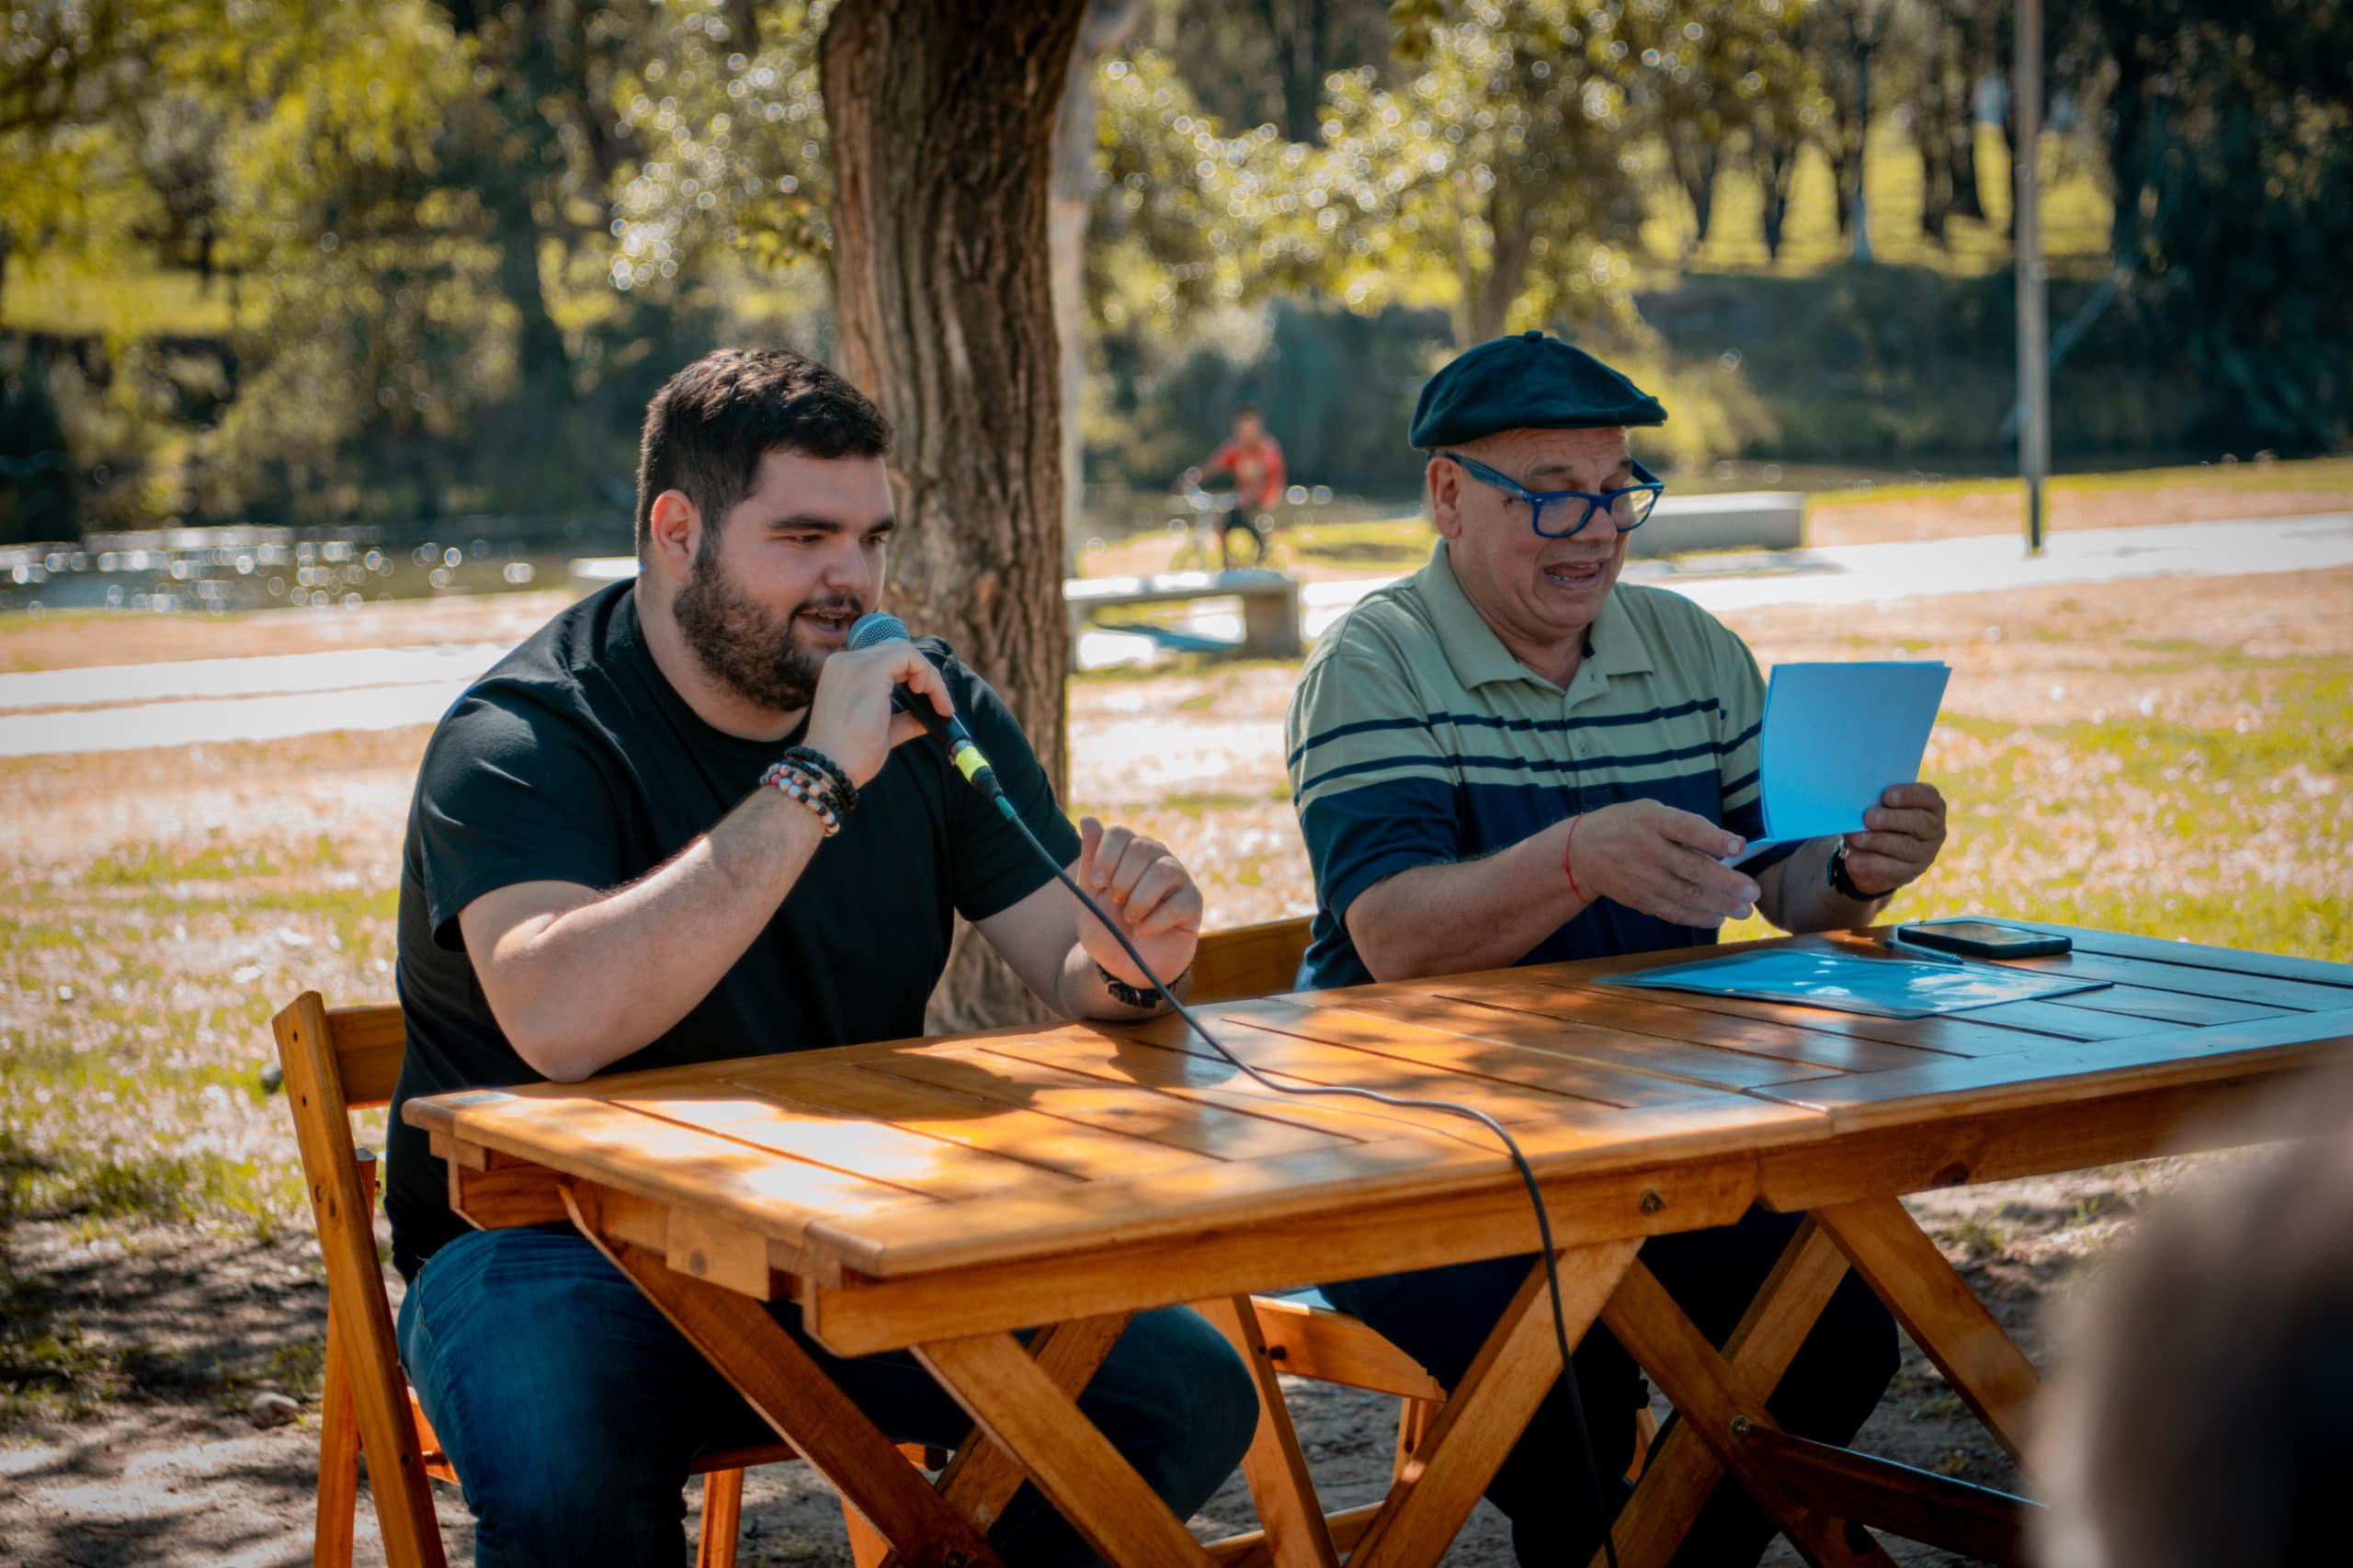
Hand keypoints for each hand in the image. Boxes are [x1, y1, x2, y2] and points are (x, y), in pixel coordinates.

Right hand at [802, 642, 952, 787]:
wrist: (830, 769)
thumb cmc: (850, 756)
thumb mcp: (881, 732)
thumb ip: (903, 720)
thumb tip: (928, 719)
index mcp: (842, 673)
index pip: (885, 660)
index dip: (912, 675)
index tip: (929, 703)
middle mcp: (844, 662)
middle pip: (895, 651)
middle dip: (923, 674)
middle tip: (939, 703)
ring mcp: (853, 663)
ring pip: (904, 651)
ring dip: (928, 674)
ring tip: (938, 702)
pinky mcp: (869, 670)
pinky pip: (908, 656)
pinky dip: (927, 673)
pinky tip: (930, 694)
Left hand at [1072, 817, 1201, 989]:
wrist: (1125, 967)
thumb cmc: (1108, 928)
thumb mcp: (1089, 896)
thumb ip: (1090, 858)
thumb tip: (1087, 818)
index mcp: (1130, 853)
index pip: (1120, 833)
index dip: (1106, 856)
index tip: (1097, 883)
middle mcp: (1157, 859)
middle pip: (1141, 848)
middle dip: (1122, 880)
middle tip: (1116, 902)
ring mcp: (1178, 879)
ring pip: (1162, 871)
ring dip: (1139, 900)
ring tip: (1131, 919)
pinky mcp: (1193, 903)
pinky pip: (1179, 901)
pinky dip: (1155, 921)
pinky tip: (1145, 932)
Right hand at [1568, 799, 1759, 926]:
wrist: (1582, 852)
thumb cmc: (1628, 826)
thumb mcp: (1652, 812)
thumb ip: (1687, 826)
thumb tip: (1729, 848)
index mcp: (1653, 821)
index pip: (1686, 829)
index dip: (1713, 839)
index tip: (1738, 847)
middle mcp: (1648, 850)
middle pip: (1691, 868)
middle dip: (1725, 882)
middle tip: (1752, 891)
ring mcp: (1643, 878)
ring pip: (1685, 895)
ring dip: (1718, 905)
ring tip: (1743, 910)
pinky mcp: (1641, 899)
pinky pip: (1672, 911)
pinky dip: (1697, 917)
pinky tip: (1718, 917)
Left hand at [1838, 782, 1948, 897]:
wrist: (1878, 853)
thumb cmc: (1880, 819)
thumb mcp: (1880, 807)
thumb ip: (1875, 802)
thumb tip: (1857, 802)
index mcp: (1931, 805)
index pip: (1927, 796)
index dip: (1908, 795)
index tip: (1887, 795)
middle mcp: (1934, 828)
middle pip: (1918, 822)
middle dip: (1892, 819)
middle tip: (1869, 817)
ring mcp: (1926, 852)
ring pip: (1905, 847)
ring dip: (1878, 842)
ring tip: (1856, 838)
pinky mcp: (1911, 872)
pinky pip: (1892, 869)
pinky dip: (1870, 864)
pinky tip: (1853, 860)